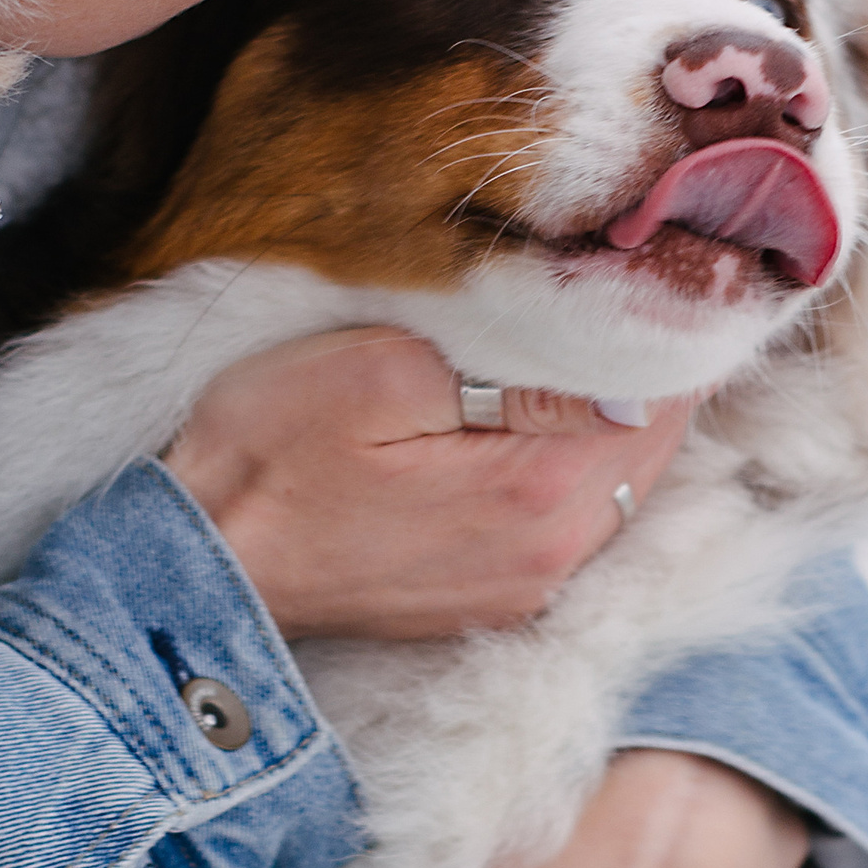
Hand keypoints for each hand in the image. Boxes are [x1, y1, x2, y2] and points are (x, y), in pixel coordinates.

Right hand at [167, 328, 688, 639]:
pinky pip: (582, 521)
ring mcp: (528, 588)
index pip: (661, 398)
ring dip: (620, 418)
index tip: (652, 268)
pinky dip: (585, 464)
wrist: (203, 564)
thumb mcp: (378, 372)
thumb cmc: (269, 453)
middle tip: (629, 292)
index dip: (665, 327)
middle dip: (652, 370)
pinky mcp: (499, 599)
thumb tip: (622, 366)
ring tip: (589, 345)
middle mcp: (551, 555)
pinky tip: (547, 418)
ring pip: (625, 484)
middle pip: (657, 446)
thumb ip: (512, 368)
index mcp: (533, 489)